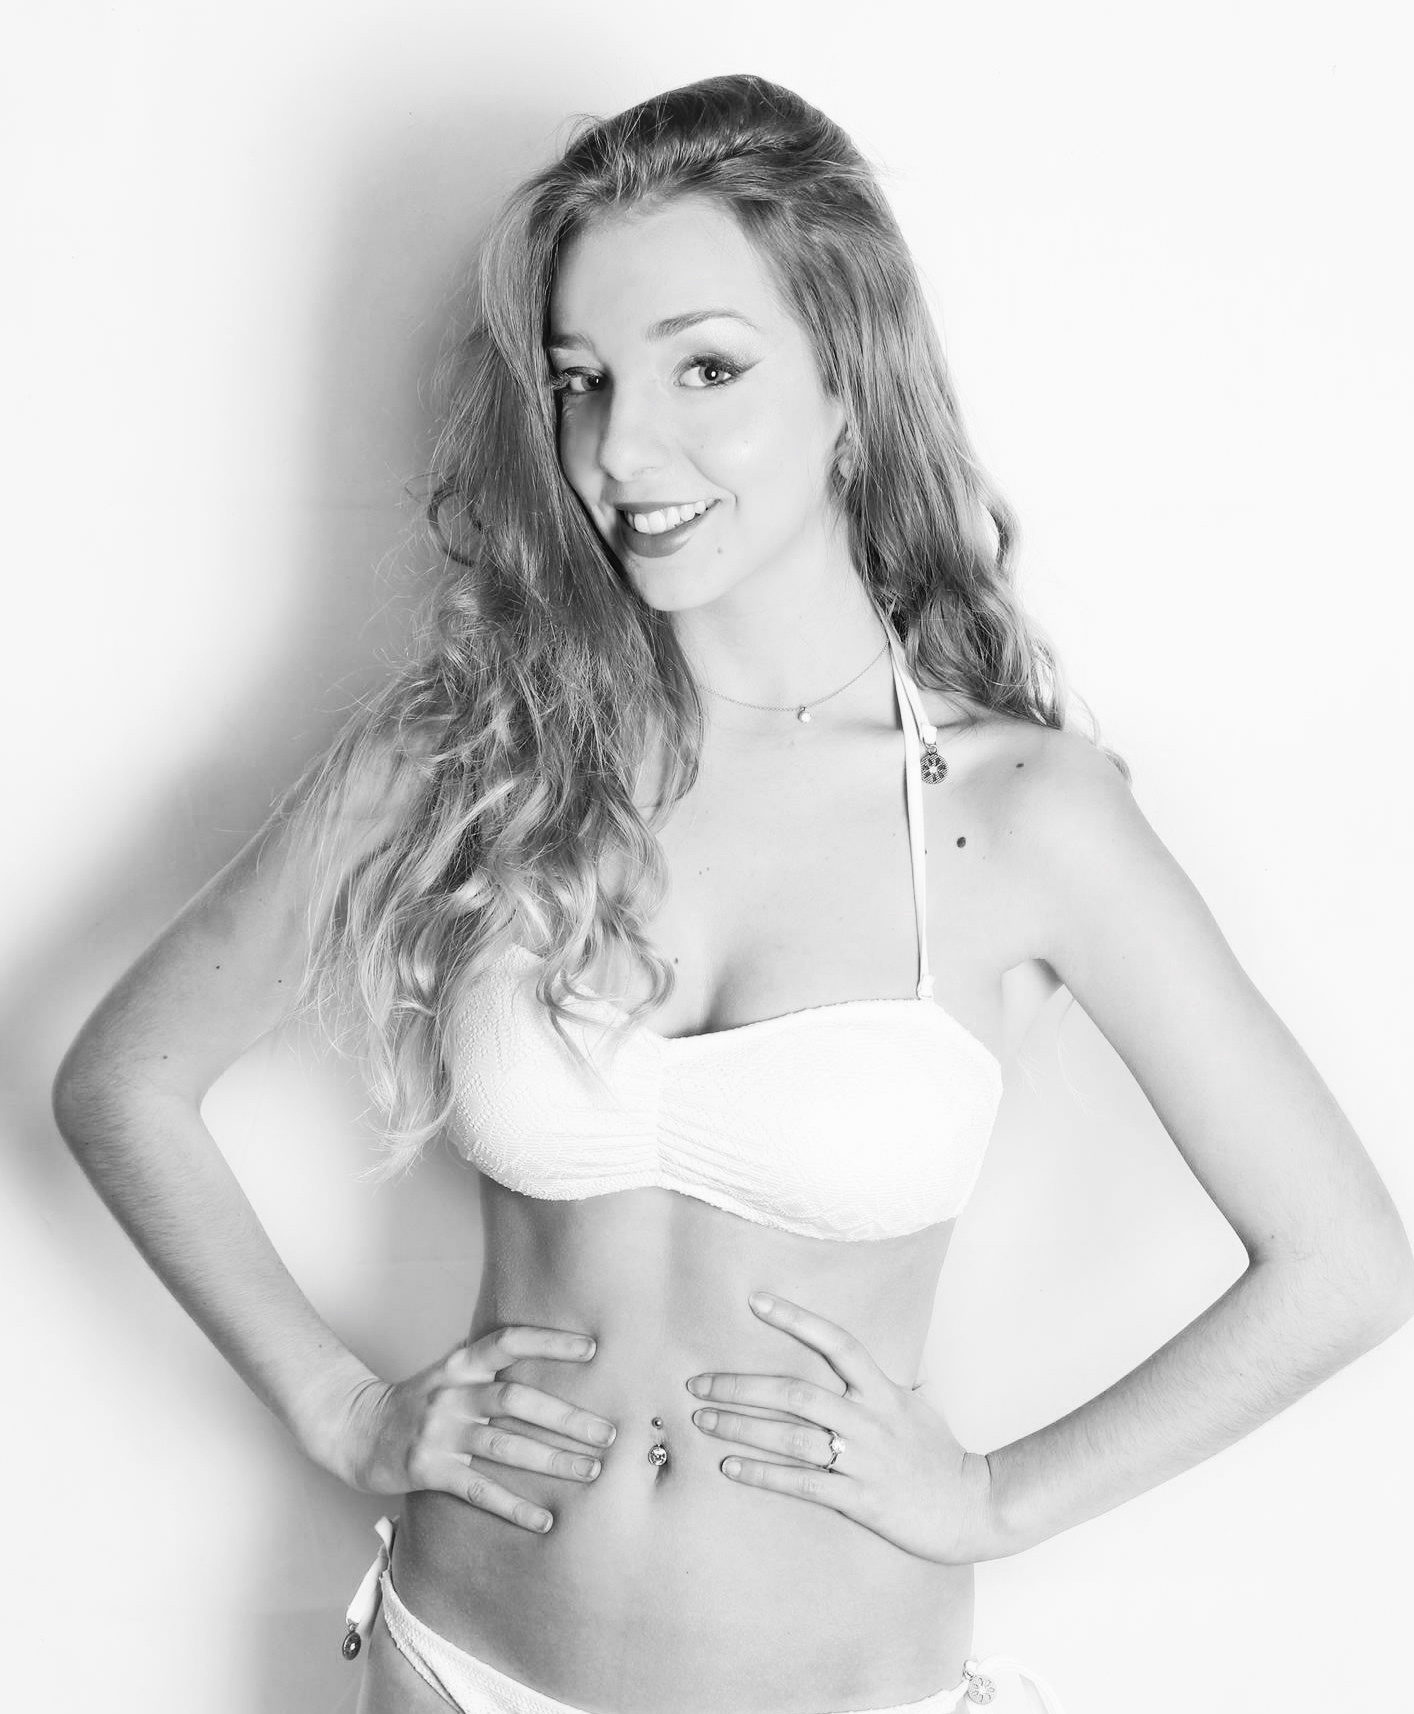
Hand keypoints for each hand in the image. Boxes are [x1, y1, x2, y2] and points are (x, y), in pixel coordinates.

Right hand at [331, 1325, 617, 1533]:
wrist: (357, 1431)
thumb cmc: (418, 1400)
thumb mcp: (450, 1372)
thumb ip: (490, 1366)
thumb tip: (551, 1355)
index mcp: (460, 1364)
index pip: (508, 1341)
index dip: (551, 1342)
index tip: (593, 1349)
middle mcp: (452, 1393)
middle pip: (517, 1400)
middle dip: (567, 1418)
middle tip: (609, 1433)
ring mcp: (440, 1432)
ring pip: (505, 1446)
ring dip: (553, 1460)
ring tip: (591, 1472)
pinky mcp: (430, 1471)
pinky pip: (480, 1490)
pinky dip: (515, 1507)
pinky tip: (546, 1520)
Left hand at [686, 1292, 993, 1564]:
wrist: (976, 1507)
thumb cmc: (942, 1455)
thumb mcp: (919, 1406)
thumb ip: (891, 1382)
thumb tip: (872, 1361)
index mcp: (883, 1390)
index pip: (837, 1341)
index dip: (796, 1318)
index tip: (756, 1300)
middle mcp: (869, 1418)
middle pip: (796, 1392)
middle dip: (741, 1386)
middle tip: (697, 1383)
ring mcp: (864, 1459)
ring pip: (791, 1436)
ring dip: (740, 1428)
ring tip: (702, 1421)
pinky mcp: (860, 1499)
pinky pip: (802, 1483)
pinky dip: (763, 1474)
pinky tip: (730, 1468)